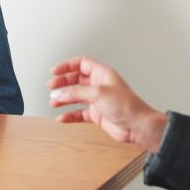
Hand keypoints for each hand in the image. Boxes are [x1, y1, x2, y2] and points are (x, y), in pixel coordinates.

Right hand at [47, 55, 166, 151]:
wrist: (137, 126)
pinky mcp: (97, 114)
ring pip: (76, 96)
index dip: (66, 66)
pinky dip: (70, 114)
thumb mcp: (97, 93)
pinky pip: (79, 112)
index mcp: (102, 73)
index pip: (81, 63)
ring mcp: (98, 100)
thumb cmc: (127, 105)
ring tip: (54, 102)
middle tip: (51, 87)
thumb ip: (75, 93)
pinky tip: (62, 117)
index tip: (54, 71)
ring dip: (64, 98)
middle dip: (62, 82)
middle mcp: (99, 85)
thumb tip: (58, 93)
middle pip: (76, 79)